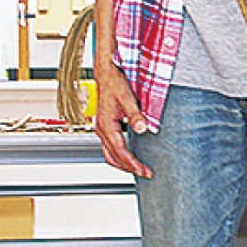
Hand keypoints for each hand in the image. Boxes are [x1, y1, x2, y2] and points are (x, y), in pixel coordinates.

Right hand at [95, 64, 151, 179]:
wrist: (106, 74)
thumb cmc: (115, 84)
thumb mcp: (128, 98)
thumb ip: (135, 115)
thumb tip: (142, 129)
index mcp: (106, 125)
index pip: (120, 152)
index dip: (133, 163)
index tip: (144, 171)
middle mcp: (102, 130)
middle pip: (113, 157)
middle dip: (129, 168)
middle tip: (145, 173)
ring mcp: (102, 129)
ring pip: (109, 155)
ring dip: (123, 164)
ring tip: (138, 169)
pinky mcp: (104, 127)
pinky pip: (109, 148)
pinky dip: (119, 156)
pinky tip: (129, 156)